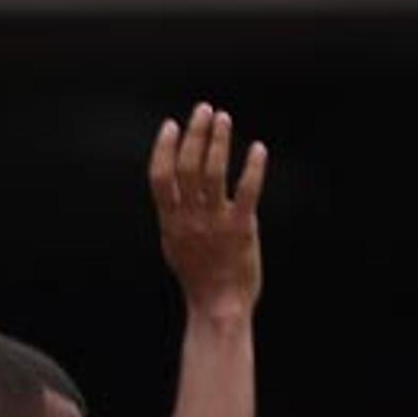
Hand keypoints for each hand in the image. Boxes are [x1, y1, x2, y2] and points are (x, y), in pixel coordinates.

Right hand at [150, 102, 266, 318]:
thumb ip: (173, 215)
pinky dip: (253, 168)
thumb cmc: (198, 278)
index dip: (164, 147)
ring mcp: (215, 222)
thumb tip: (171, 187)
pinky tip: (258, 150)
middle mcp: (190, 218)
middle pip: (187, 165)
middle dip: (195, 133)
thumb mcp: (174, 245)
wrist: (218, 306)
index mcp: (171, 221)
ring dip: (219, 141)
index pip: (159, 175)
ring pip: (213, 172)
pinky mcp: (241, 229)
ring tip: (224, 119)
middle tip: (204, 110)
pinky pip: (248, 192)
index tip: (172, 125)